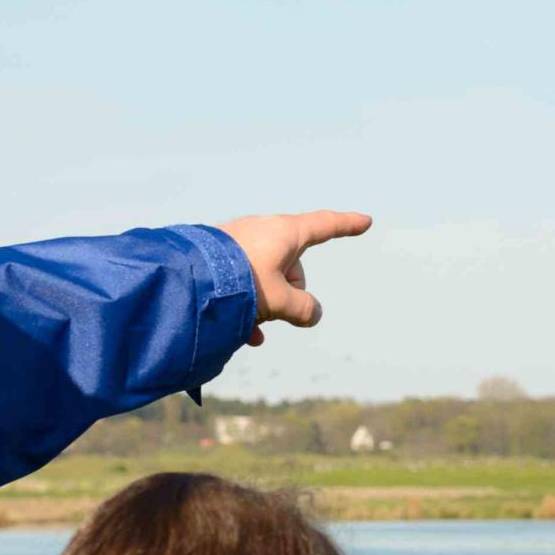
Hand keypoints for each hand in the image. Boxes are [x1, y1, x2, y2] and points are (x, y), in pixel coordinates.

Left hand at [217, 210, 372, 345]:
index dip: (347, 226)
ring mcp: (240, 242)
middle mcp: (263, 231)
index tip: (366, 221)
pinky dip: (249, 305)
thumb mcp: (280, 301)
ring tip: (254, 327)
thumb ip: (303, 308)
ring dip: (267, 305)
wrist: (188, 281)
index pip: (325, 226)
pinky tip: (245, 333)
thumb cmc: (240, 284)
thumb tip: (312, 313)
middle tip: (275, 311)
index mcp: (284, 233)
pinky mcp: (220, 256)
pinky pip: (245, 281)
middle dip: (289, 293)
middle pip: (293, 265)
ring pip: (267, 277)